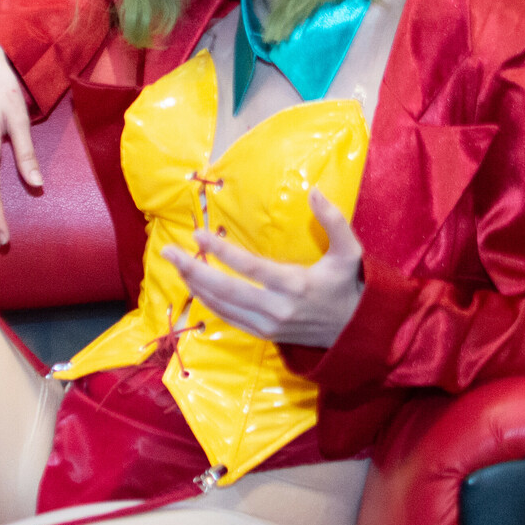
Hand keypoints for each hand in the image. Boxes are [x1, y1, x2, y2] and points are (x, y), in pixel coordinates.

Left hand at [160, 190, 364, 347]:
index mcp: (295, 284)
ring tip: (175, 264)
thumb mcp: (349, 252)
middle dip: (192, 270)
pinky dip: (208, 302)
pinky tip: (194, 286)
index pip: (249, 267)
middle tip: (168, 252)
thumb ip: (333, 220)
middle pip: (224, 290)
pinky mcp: (263, 334)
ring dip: (194, 285)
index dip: (221, 251)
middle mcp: (277, 308)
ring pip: (221, 306)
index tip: (198, 234)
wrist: (356, 332)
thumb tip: (314, 190)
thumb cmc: (349, 286)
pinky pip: (228, 318)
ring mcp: (268, 324)